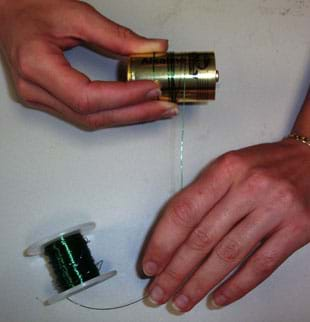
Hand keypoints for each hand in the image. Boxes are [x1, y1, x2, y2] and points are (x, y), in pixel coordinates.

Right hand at [0, 0, 176, 129]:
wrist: (6, 13)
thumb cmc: (30, 7)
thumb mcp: (75, 13)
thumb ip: (117, 36)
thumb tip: (154, 48)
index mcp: (36, 66)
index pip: (87, 96)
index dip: (124, 97)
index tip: (153, 88)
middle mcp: (37, 91)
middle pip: (93, 116)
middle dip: (134, 113)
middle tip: (165, 107)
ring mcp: (42, 101)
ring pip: (91, 121)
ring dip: (128, 117)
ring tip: (157, 110)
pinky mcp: (51, 102)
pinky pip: (87, 115)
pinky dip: (114, 113)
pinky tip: (135, 109)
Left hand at [142, 139, 309, 311]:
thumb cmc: (262, 165)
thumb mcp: (228, 167)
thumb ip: (203, 195)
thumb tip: (173, 235)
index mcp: (226, 170)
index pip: (185, 210)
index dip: (163, 241)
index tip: (149, 265)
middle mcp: (249, 188)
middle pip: (203, 238)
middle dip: (176, 271)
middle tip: (158, 292)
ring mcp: (275, 210)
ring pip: (229, 255)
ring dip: (201, 283)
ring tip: (182, 301)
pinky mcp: (297, 230)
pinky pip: (262, 265)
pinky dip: (237, 286)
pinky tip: (218, 298)